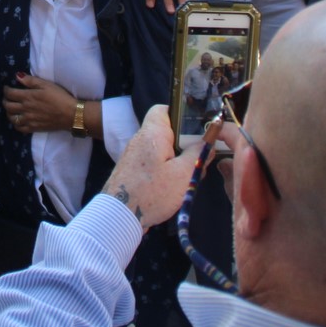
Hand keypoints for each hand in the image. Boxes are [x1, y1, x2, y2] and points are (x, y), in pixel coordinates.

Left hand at [2, 73, 76, 133]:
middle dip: (5, 100)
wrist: (70, 114)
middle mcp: (25, 109)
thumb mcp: (46, 85)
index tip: (7, 88)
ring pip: (11, 118)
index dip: (6, 90)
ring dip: (8, 112)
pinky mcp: (33, 128)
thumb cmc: (59, 97)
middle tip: (7, 98)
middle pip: (8, 106)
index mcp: (27, 97)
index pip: (10, 94)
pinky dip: (15, 124)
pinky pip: (19, 128)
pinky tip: (18, 120)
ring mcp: (28, 120)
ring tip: (11, 109)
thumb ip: (30, 81)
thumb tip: (17, 76)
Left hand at [100, 106, 203, 230]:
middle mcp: (140, 140)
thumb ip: (197, 155)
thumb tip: (206, 144)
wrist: (119, 217)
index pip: (163, 109)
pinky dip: (165, 172)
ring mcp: (134, 156)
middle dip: (184, 145)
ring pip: (162, 150)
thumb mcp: (184, 175)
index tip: (196, 129)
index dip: (180, 114)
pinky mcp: (132, 171)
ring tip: (188, 178)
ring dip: (177, 162)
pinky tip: (174, 188)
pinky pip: (154, 164)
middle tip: (197, 160)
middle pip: (166, 132)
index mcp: (152, 133)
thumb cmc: (152, 193)